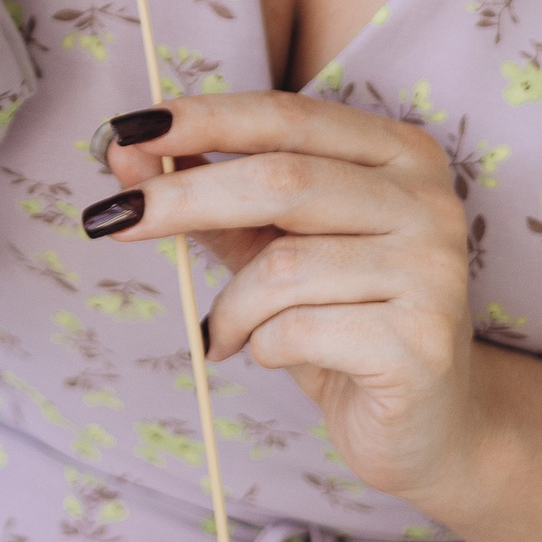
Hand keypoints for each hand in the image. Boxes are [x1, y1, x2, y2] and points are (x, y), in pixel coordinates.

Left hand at [85, 92, 481, 511]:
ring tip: (223, 332)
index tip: (125, 129)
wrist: (426, 426)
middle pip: (280, 180)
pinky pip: (299, 331)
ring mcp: (433, 270)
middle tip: (108, 221)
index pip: (286, 115)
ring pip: (283, 267)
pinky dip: (259, 345)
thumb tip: (126, 151)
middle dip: (181, 198)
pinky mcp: (421, 343)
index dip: (203, 118)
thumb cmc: (343, 320)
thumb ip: (213, 196)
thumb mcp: (276, 248)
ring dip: (230, 307)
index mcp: (398, 152)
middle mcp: (427, 200)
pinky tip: (270, 357)